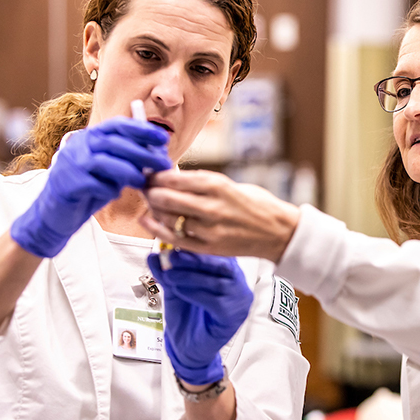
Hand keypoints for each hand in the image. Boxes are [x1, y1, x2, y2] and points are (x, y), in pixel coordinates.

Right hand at [11, 117, 170, 257]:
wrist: (54, 213)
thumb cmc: (89, 188)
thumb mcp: (110, 170)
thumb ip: (128, 160)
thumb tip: (158, 156)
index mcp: (91, 136)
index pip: (118, 125)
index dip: (142, 129)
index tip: (163, 138)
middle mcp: (79, 144)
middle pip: (115, 143)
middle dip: (143, 153)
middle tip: (164, 164)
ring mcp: (71, 163)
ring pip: (105, 162)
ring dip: (129, 172)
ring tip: (143, 182)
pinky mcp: (68, 184)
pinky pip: (95, 185)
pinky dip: (109, 190)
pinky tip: (114, 195)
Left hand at [140, 169, 299, 262]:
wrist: (278, 231)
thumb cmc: (255, 204)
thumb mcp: (230, 184)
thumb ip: (202, 183)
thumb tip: (172, 177)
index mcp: (217, 184)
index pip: (174, 178)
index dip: (155, 175)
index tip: (147, 172)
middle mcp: (211, 206)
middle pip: (166, 197)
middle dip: (149, 190)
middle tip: (141, 185)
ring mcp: (208, 228)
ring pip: (167, 217)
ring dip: (152, 208)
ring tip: (147, 201)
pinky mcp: (208, 247)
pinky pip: (175, 238)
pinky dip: (157, 229)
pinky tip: (146, 221)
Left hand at [147, 250, 252, 384]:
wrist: (188, 348)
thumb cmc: (186, 315)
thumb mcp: (173, 288)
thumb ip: (167, 271)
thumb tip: (154, 254)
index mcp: (228, 270)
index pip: (217, 252)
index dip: (196, 245)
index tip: (174, 240)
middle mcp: (238, 283)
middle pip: (222, 264)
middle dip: (194, 259)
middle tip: (171, 255)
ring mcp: (239, 301)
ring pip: (218, 282)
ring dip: (191, 276)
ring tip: (169, 274)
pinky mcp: (233, 317)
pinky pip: (216, 302)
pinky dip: (195, 293)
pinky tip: (179, 290)